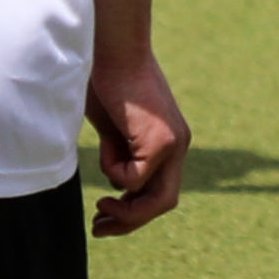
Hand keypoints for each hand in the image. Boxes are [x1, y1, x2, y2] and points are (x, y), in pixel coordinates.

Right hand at [84, 51, 189, 234]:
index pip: (160, 189)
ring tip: (101, 208)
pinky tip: (109, 142)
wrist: (111, 50)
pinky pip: (134, 177)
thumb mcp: (114, 128)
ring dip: (124, 209)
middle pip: (164, 202)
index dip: (134, 210)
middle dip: (131, 222)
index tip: (104, 214)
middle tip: (100, 228)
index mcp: (168, 142)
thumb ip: (121, 153)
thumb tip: (116, 183)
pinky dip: (113, 169)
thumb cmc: (105, 82)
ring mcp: (175, 143)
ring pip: (157, 199)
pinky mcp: (163, 140)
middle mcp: (178, 145)